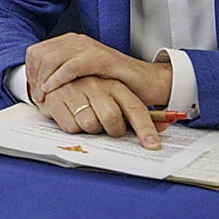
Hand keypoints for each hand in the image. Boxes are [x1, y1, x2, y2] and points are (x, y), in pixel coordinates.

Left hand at [26, 32, 171, 107]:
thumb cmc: (114, 82)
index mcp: (70, 42)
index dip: (30, 71)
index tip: (32, 90)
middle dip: (34, 77)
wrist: (146, 82)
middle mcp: (77, 41)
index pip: (36, 51)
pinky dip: (58, 77)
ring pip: (52, 58)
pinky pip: (72, 65)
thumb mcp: (81, 76)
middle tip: (36, 97)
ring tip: (43, 96)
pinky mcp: (101, 58)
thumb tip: (38, 87)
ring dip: (43, 79)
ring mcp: (89, 48)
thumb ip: (62, 75)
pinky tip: (53, 88)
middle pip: (40, 54)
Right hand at [39, 76, 163, 148]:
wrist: (55, 73)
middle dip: (112, 130)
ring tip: (86, 117)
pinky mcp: (55, 99)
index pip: (135, 108)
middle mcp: (94, 85)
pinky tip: (71, 116)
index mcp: (113, 84)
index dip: (145, 129)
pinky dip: (73, 128)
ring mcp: (74, 90)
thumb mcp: (115, 95)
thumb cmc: (90, 91)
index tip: (152, 145)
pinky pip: (71, 127)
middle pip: (112, 119)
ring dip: (90, 129)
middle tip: (109, 128)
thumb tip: (163, 126)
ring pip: (90, 125)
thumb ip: (138, 112)